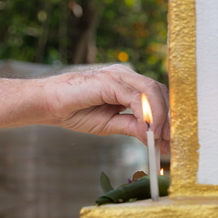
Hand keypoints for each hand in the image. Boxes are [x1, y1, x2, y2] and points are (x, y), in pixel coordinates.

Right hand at [44, 65, 169, 152]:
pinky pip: (135, 96)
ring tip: (159, 137)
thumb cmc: (75, 111)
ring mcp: (118, 75)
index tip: (169, 141)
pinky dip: (145, 114)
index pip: (155, 96)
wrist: (49, 105)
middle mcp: (125, 76)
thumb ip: (132, 127)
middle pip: (158, 91)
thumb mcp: (110, 125)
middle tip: (169, 141)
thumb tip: (153, 137)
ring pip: (151, 90)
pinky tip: (146, 129)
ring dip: (160, 116)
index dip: (166, 117)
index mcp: (126, 84)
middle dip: (168, 117)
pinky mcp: (110, 81)